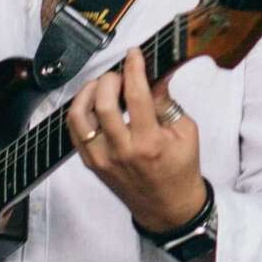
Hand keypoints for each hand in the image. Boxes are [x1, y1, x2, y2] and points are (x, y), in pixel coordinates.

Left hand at [65, 48, 205, 231]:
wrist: (168, 207)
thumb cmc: (180, 169)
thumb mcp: (186, 132)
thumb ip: (166, 101)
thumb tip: (154, 73)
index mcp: (150, 142)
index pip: (136, 95)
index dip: (133, 67)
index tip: (134, 54)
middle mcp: (122, 151)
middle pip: (103, 103)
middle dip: (110, 79)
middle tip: (119, 75)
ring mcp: (102, 159)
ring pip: (79, 116)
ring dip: (88, 93)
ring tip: (102, 86)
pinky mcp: (91, 163)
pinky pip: (75, 131)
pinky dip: (80, 111)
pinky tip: (93, 103)